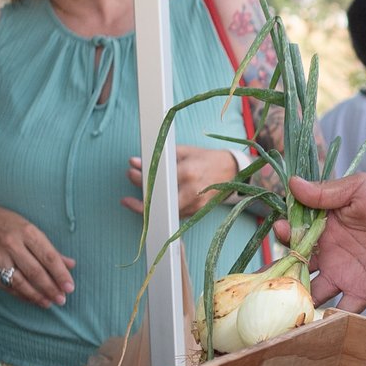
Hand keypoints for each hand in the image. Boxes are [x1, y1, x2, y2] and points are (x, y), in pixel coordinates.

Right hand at [0, 205, 74, 306]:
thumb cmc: (14, 228)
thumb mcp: (34, 231)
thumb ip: (51, 250)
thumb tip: (71, 265)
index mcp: (28, 232)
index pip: (48, 256)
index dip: (60, 274)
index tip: (70, 287)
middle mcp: (12, 244)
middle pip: (34, 271)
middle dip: (50, 288)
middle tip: (62, 299)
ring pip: (20, 282)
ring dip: (36, 295)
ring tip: (49, 303)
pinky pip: (8, 286)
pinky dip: (22, 295)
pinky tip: (33, 299)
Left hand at [123, 146, 238, 218]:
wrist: (233, 172)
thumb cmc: (208, 159)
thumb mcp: (185, 152)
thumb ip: (159, 158)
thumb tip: (135, 161)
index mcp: (188, 172)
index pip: (157, 180)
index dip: (141, 179)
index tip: (131, 172)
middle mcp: (191, 192)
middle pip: (158, 200)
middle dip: (141, 193)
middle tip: (132, 179)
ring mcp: (194, 205)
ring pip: (164, 210)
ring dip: (150, 202)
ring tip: (144, 190)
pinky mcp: (196, 213)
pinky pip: (174, 213)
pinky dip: (164, 207)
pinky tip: (158, 199)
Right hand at [286, 172, 365, 311]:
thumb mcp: (358, 188)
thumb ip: (325, 193)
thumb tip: (291, 184)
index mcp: (326, 226)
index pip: (295, 235)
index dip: (285, 236)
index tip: (282, 232)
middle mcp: (331, 252)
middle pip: (298, 267)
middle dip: (280, 276)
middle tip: (264, 284)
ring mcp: (345, 273)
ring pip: (313, 292)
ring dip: (298, 300)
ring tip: (280, 309)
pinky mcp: (364, 290)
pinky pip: (342, 309)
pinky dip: (327, 320)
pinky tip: (311, 325)